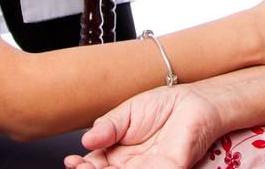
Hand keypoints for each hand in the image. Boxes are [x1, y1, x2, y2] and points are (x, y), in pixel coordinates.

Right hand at [64, 84, 224, 168]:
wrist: (193, 101)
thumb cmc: (163, 105)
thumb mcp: (126, 113)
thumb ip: (107, 126)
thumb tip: (86, 140)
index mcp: (118, 152)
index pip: (95, 166)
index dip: (82, 166)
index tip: (72, 161)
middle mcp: (131, 166)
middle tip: (80, 166)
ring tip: (90, 168)